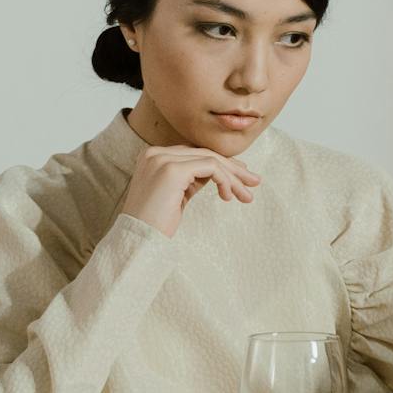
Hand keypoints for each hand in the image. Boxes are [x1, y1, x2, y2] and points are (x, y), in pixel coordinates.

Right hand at [117, 144, 260, 237]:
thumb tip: (218, 172)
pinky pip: (211, 167)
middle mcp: (156, 153)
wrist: (139, 239)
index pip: (195, 153)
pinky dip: (225, 180)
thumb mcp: (176, 194)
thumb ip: (191, 178)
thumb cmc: (156, 222)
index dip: (221, 163)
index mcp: (153, 156)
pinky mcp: (173, 169)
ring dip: (233, 178)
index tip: (240, 177)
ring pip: (211, 159)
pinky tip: (228, 196)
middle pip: (204, 153)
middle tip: (254, 182)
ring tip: (247, 195)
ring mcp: (163, 159)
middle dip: (233, 169)